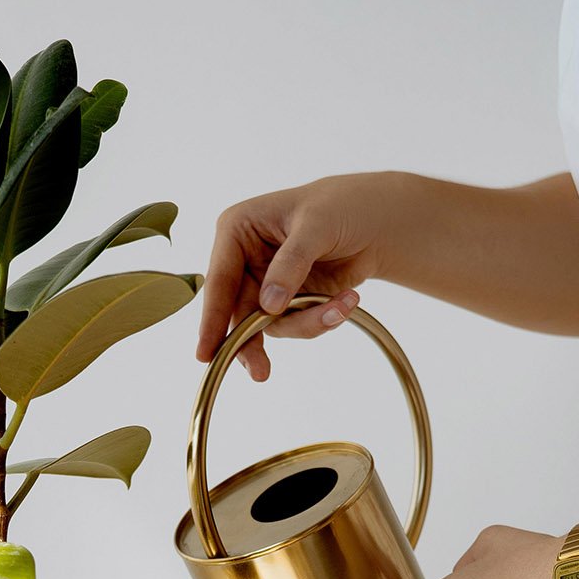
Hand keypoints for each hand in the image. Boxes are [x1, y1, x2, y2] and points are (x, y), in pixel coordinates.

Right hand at [196, 172, 413, 380]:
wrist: (374, 221)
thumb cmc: (339, 207)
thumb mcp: (316, 225)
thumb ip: (291, 263)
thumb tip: (268, 305)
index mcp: (236, 231)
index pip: (219, 280)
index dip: (212, 319)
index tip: (205, 353)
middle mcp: (243, 261)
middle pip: (237, 312)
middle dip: (254, 341)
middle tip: (261, 372)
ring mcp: (265, 285)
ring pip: (271, 325)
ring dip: (308, 322)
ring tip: (343, 306)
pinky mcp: (289, 303)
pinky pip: (297, 325)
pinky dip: (323, 319)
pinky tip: (347, 301)